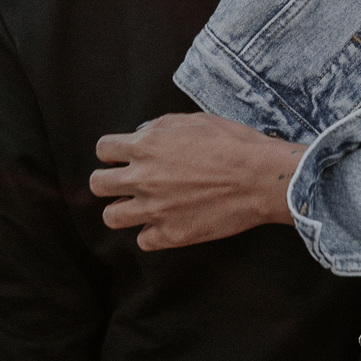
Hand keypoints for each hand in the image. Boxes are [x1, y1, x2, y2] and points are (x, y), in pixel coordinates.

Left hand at [91, 112, 301, 248]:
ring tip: (140, 206)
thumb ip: (162, 126)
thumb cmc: (234, 144)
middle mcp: (143, 178)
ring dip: (123, 210)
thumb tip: (142, 134)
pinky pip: (143, 240)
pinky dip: (151, 233)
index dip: (112, 152)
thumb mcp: (196, 120)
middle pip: (98, 185)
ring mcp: (155, 209)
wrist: (262, 178)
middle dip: (108, 182)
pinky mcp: (171, 235)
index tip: (122, 157)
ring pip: (111, 217)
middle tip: (125, 183)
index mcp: (147, 146)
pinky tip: (166, 222)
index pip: (103, 149)